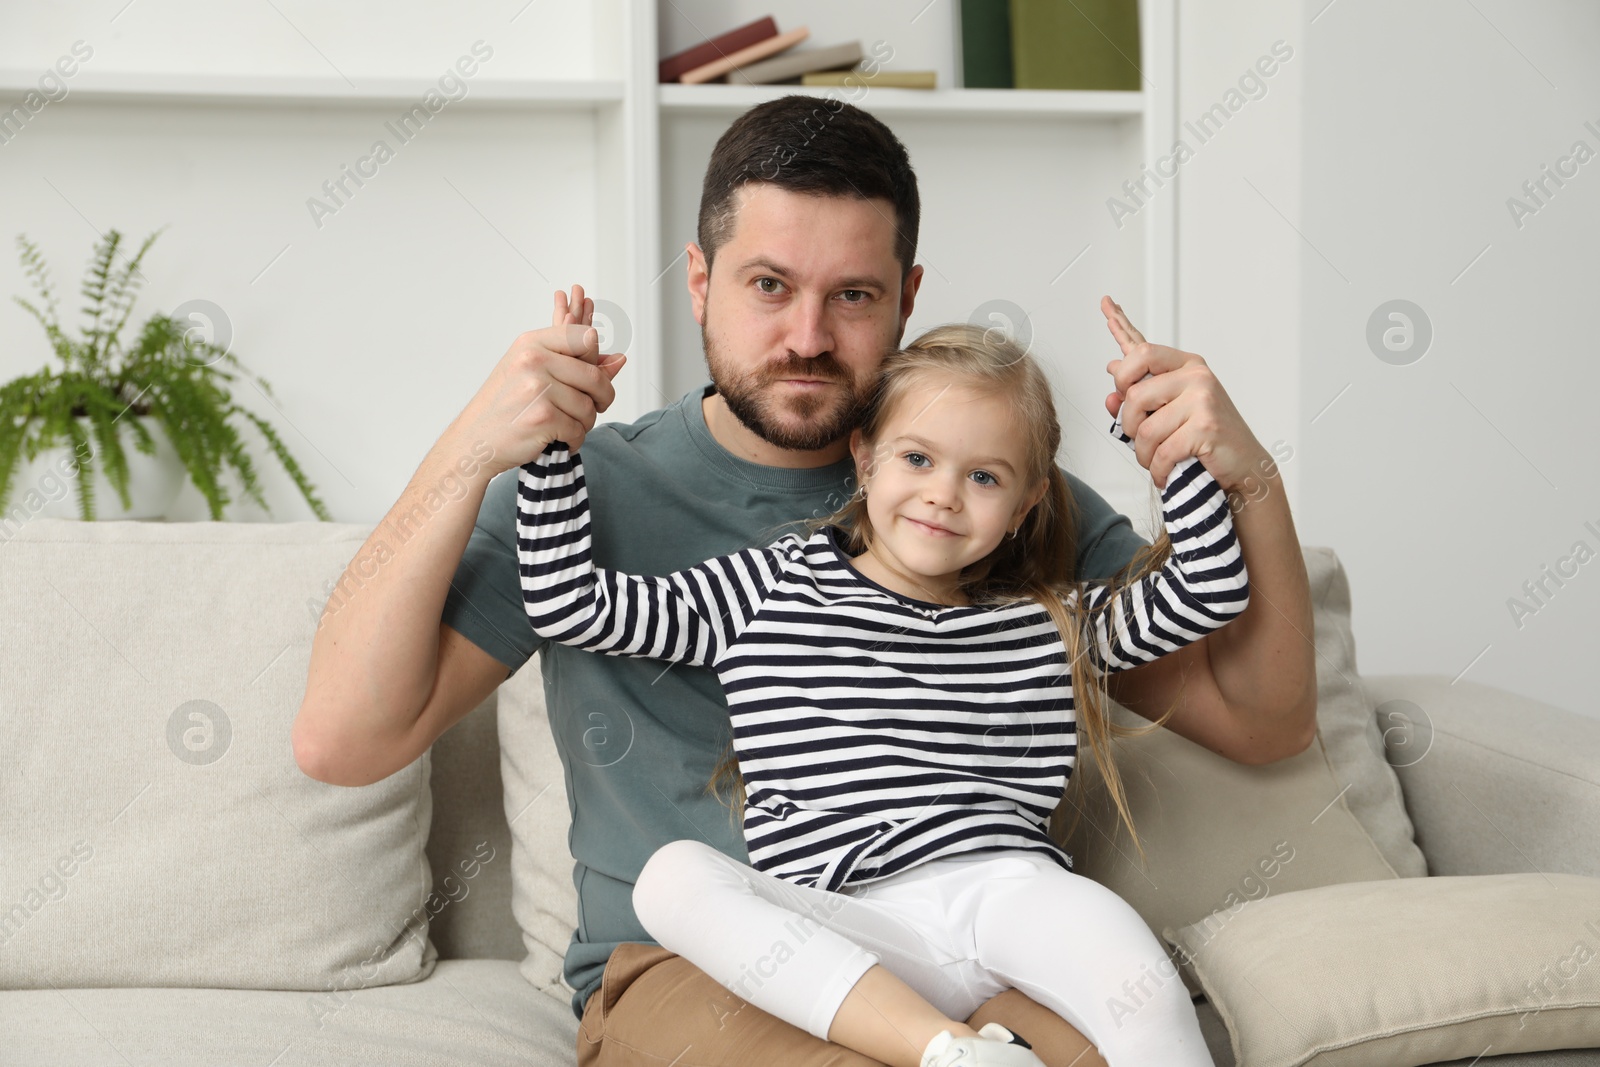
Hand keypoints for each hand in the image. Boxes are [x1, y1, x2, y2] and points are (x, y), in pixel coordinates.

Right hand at [448, 285, 626, 477]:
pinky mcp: (542, 417)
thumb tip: (620, 359)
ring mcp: (537, 387)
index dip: (596, 364)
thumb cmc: (506, 406)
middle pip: (594, 377)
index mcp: (532, 342)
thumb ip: (577, 363)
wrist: (474, 440)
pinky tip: (557, 440)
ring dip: (583, 424)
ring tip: (564, 427)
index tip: (591, 382)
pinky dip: (573, 440)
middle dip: (600, 400)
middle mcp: (534, 359)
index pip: (585, 338)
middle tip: (591, 411)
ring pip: (589, 407)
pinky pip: (578, 429)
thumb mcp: (534, 373)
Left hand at [1099, 294, 1265, 492]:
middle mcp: (1195, 376)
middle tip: (1138, 439)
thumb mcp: (1170, 413)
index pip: (1144, 347)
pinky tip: (1166, 472)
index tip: (1105, 303)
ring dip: (1144, 454)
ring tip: (1156, 460)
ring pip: (1145, 429)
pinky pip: (1162, 451)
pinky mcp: (1206, 426)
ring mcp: (1203, 399)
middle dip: (1128, 423)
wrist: (1244, 467)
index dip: (1120, 327)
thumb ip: (1142, 394)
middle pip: (1133, 393)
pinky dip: (1158, 469)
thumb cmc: (1205, 440)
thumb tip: (1112, 370)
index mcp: (1186, 367)